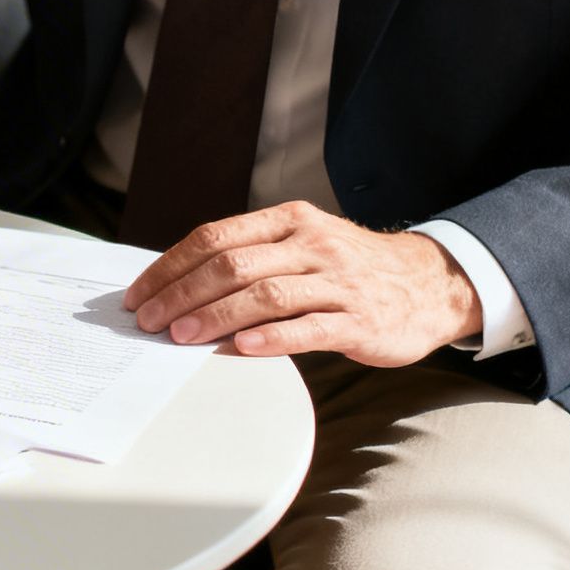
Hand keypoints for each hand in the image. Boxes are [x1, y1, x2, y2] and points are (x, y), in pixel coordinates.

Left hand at [122, 201, 484, 365]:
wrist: (431, 283)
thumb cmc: (348, 269)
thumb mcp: (301, 246)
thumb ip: (249, 259)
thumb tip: (177, 289)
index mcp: (288, 221)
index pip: (214, 238)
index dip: (170, 267)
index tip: (138, 295)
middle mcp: (312, 244)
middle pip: (232, 266)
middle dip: (181, 295)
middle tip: (148, 322)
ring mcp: (339, 282)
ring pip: (265, 296)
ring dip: (215, 317)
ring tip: (179, 337)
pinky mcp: (361, 320)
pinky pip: (310, 327)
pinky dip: (272, 338)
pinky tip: (241, 348)